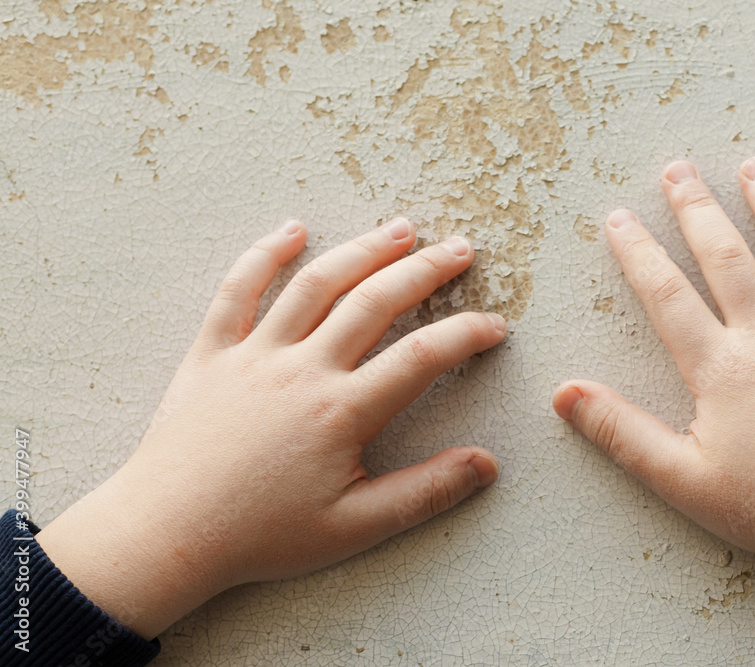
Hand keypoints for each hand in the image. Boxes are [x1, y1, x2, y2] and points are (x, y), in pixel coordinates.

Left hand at [37, 218, 504, 638]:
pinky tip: (292, 229)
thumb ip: (424, 493)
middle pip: (375, 301)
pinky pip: (238, 289)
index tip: (495, 326)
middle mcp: (302, 369)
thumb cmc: (260, 536)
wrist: (167, 534)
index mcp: (341, 411)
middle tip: (461, 249)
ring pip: (316, 283)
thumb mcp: (353, 528)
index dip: (466, 335)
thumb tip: (485, 464)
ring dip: (363, 250)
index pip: (421, 357)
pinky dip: (264, 254)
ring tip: (401, 229)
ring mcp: (254, 354)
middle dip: (426, 270)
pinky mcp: (213, 352)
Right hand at [553, 159, 754, 620]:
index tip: (619, 217)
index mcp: (720, 369)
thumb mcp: (681, 479)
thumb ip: (621, 432)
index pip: (667, 295)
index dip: (639, 252)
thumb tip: (564, 393)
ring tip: (753, 164)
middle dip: (697, 209)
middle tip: (678, 169)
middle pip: (727, 257)